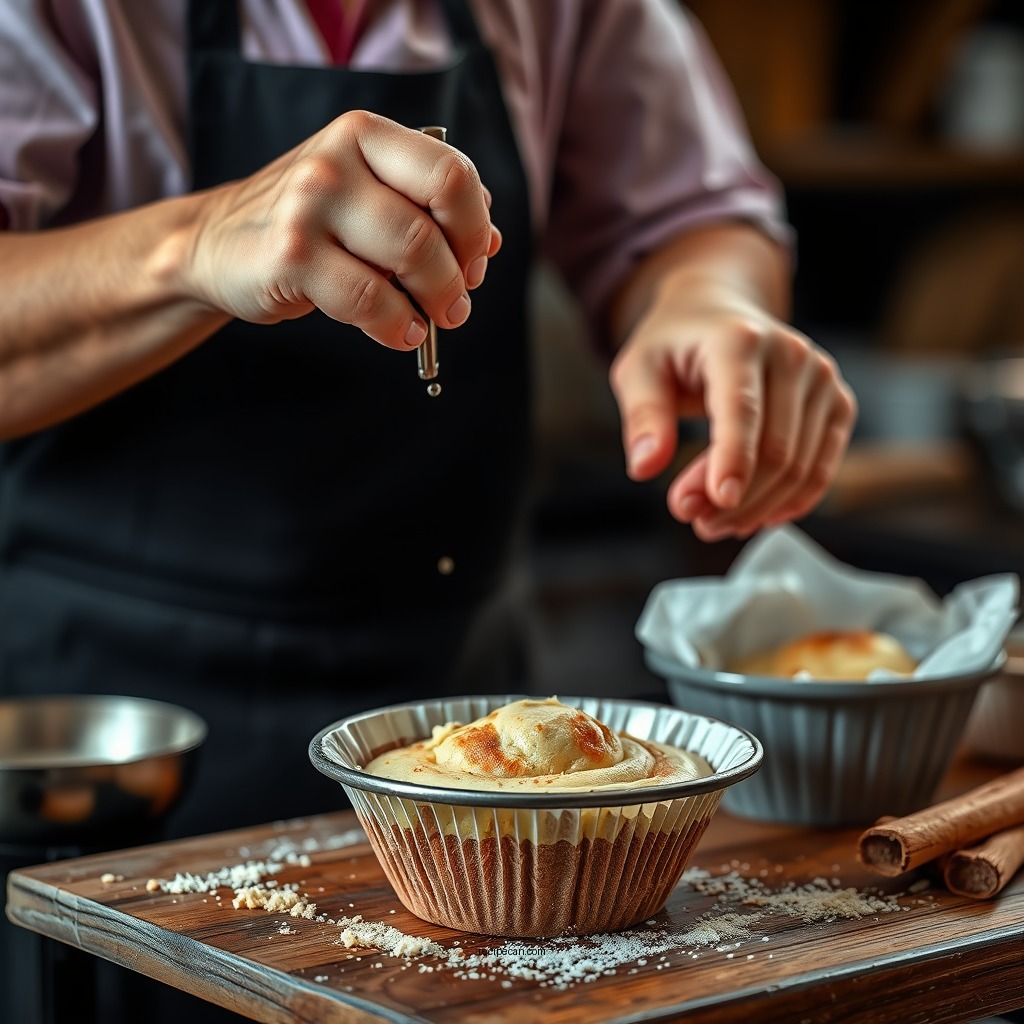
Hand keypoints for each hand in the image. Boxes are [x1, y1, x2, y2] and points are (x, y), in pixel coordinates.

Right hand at [183, 110, 500, 348]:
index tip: (474, 260)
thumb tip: (491, 239)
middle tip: (456, 303)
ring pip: (408, 258)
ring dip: (434, 302)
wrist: (217, 244)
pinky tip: (399, 331)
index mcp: (366, 135)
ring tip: (431, 320)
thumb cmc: (309, 223)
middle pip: (434, 225)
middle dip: (458, 276)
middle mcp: (335, 160)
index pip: (452, 173)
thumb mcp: (368, 197)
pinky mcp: (289, 257)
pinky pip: (369, 300)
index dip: (475, 226)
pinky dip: (397, 325)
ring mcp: (308, 207)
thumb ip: (427, 208)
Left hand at [610, 280, 856, 540]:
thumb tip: (645, 467)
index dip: (732, 461)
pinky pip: (821, 468)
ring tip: (712, 521)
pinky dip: (789, 502)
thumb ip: (642, 417)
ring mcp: (822, 378)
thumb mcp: (638, 370)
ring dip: (756, 508)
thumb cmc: (674, 345)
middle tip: (690, 517)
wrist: (718, 312)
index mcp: (738, 341)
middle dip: (733, 498)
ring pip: (799, 468)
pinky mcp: (837, 402)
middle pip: (775, 450)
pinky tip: (754, 516)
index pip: (741, 410)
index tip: (717, 503)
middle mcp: (791, 354)